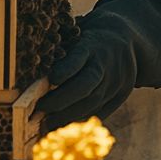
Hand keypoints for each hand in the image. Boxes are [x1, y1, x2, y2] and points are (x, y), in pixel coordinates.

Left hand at [34, 0, 160, 129]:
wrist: (129, 38)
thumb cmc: (91, 36)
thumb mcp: (79, 33)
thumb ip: (62, 50)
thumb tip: (32, 66)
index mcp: (93, 44)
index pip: (79, 58)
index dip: (66, 69)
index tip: (50, 79)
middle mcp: (107, 64)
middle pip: (86, 85)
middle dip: (61, 100)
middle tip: (39, 110)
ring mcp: (116, 81)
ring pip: (92, 102)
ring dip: (67, 116)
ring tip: (46, 125)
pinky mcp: (121, 94)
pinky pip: (101, 111)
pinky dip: (80, 120)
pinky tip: (63, 126)